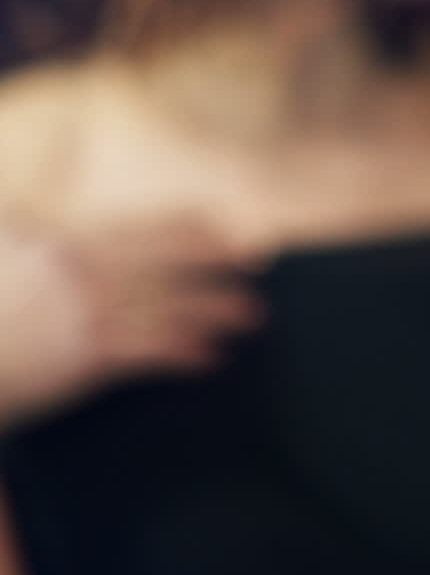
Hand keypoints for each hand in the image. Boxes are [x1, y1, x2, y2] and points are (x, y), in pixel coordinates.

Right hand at [0, 216, 265, 429]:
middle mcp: (88, 267)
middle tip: (259, 259)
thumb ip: (37, 231)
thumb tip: (49, 219)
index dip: (191, 225)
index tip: (226, 223)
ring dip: (217, 308)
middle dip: (217, 257)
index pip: (143, 226)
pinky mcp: (88, 353)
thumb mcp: (9, 248)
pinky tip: (214, 355)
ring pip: (170, 303)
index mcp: (70, 238)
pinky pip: (151, 350)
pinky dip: (186, 351)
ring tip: (254, 314)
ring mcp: (91, 309)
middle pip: (168, 257)